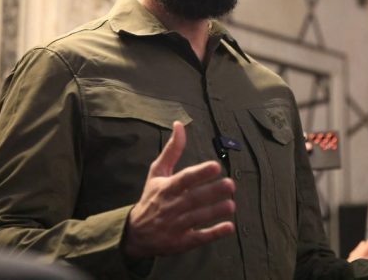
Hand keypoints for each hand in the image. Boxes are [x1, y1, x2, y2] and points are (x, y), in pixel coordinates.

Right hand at [122, 121, 235, 258]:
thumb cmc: (151, 197)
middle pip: (193, 198)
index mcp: (166, 188)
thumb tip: (179, 124)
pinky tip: (229, 227)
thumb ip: (172, 150)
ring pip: (198, 218)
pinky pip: (199, 238)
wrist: (135, 233)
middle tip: (230, 184)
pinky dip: (214, 233)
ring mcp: (176, 226)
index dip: (200, 173)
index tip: (215, 166)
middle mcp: (171, 206)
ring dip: (215, 211)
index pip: (184, 179)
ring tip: (231, 204)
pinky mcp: (181, 242)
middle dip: (212, 192)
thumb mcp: (157, 172)